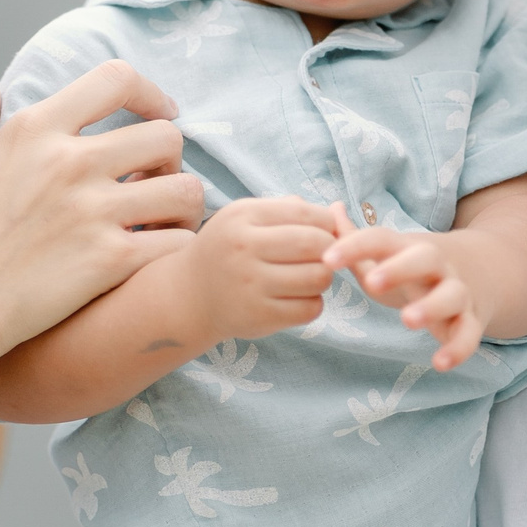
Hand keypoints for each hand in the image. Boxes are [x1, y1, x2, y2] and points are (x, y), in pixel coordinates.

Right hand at [0, 63, 205, 360]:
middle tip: (156, 180)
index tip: (160, 111)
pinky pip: (177, 242)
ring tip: (165, 220)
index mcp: (33, 130)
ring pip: (185, 189)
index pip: (115, 80)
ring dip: (183, 205)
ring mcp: (93, 211)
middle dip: (170, 157)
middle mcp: (70, 162)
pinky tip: (156, 256)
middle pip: (165, 135)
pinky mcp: (109, 261)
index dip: (150, 92)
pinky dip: (177, 248)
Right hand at [187, 196, 339, 341]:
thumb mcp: (245, 218)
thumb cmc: (228, 250)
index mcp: (244, 216)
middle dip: (331, 250)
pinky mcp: (258, 316)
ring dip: (324, 278)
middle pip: (317, 244)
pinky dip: (313, 303)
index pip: (307, 213)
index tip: (325, 233)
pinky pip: (310, 308)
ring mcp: (250, 284)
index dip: (327, 223)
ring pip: (318, 277)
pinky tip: (299, 298)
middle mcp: (244, 247)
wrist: (190, 294)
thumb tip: (337, 211)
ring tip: (310, 276)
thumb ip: (287, 209)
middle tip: (324, 257)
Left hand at [324, 210, 486, 369]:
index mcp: (407, 248)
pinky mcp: (471, 320)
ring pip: (451, 295)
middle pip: (424, 258)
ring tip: (408, 320)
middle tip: (371, 283)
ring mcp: (456, 291)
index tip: (326, 259)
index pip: (380, 239)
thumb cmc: (412, 268)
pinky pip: (469, 334)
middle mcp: (436, 265)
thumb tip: (329, 209)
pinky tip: (440, 363)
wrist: (477, 273)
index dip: (353, 247)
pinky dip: (459, 348)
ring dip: (431, 306)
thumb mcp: (385, 254)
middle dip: (399, 268)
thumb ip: (353, 238)